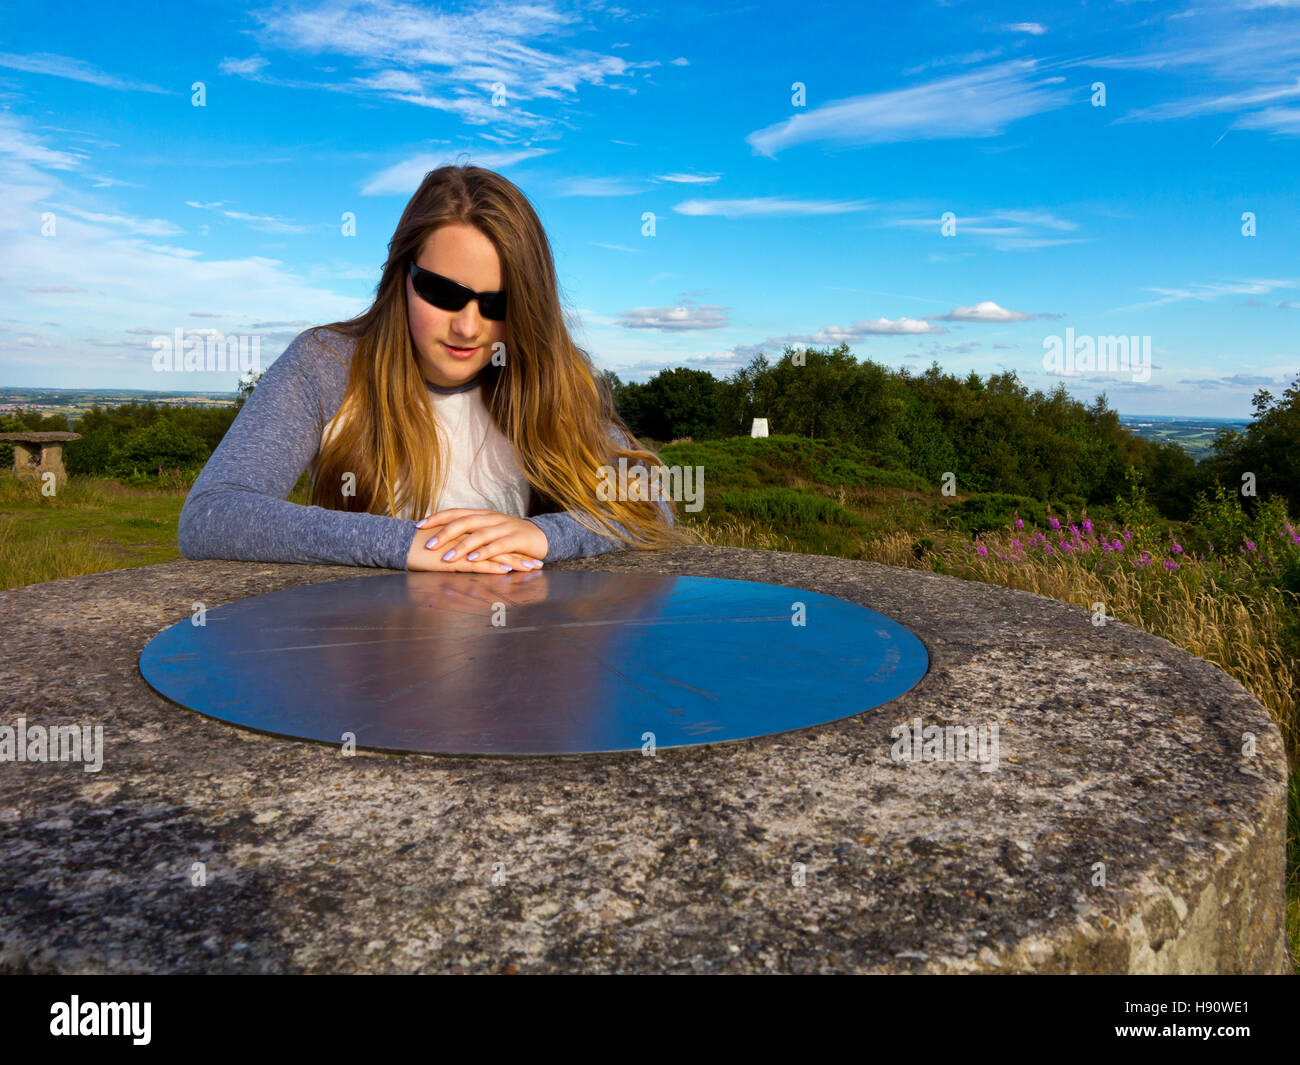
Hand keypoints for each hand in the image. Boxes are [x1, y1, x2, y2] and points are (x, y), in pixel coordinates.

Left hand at [406, 508, 548, 572]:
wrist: (542, 536)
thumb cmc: (510, 537)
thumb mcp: (488, 531)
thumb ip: (469, 533)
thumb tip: (442, 539)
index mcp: (482, 514)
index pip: (456, 512)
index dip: (437, 518)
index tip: (418, 525)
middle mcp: (491, 518)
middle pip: (464, 521)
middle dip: (444, 533)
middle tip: (428, 544)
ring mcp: (504, 527)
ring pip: (479, 534)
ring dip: (462, 546)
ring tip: (447, 558)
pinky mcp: (516, 539)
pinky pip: (498, 545)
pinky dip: (484, 552)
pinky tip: (473, 560)